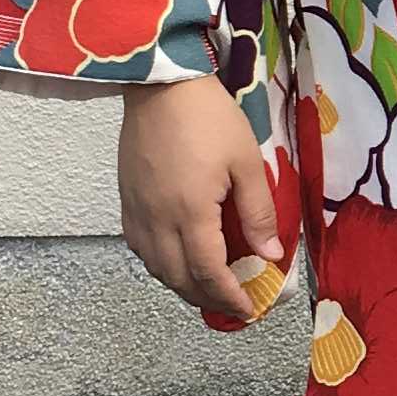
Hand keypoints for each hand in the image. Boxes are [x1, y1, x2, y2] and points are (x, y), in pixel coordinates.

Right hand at [118, 78, 284, 326]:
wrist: (161, 85)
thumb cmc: (209, 118)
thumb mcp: (246, 162)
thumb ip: (256, 213)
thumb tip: (270, 255)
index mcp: (190, 213)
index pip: (209, 274)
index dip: (229, 298)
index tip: (248, 310)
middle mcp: (157, 220)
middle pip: (178, 279)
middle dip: (206, 299)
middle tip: (231, 305)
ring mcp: (137, 211)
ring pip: (155, 267)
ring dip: (181, 285)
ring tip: (208, 288)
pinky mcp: (126, 199)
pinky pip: (139, 247)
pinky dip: (159, 264)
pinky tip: (176, 259)